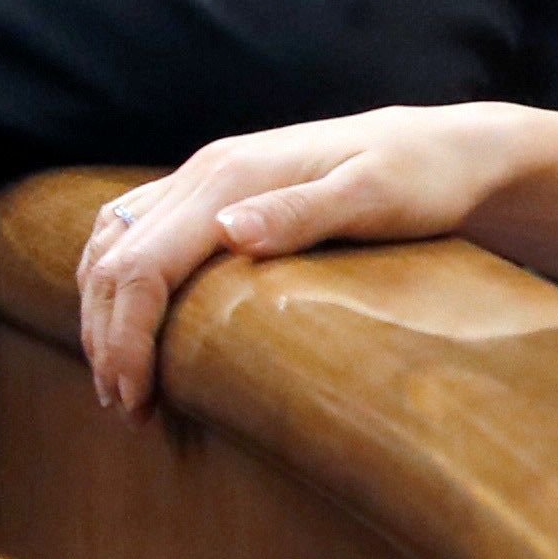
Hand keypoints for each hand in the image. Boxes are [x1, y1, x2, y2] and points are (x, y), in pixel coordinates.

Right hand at [81, 104, 538, 414]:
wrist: (454, 149)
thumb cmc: (428, 178)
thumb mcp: (380, 194)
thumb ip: (305, 212)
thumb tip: (230, 231)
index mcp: (232, 175)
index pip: (141, 263)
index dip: (125, 334)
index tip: (136, 398)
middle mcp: (207, 172)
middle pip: (113, 258)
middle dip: (106, 335)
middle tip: (128, 409)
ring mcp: (210, 179)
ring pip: (114, 244)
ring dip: (104, 312)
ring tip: (125, 383)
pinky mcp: (221, 193)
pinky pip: (140, 236)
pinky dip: (120, 284)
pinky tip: (134, 327)